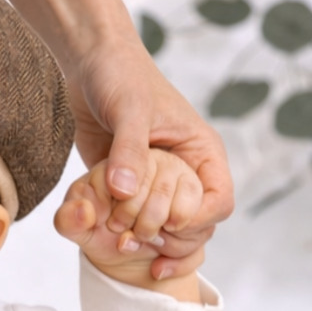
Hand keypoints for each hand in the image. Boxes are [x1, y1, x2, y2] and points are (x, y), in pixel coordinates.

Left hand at [67, 33, 233, 280]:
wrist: (91, 66)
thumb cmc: (120, 76)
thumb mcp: (129, 110)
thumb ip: (129, 151)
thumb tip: (125, 190)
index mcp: (201, 152)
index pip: (220, 203)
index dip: (197, 221)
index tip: (167, 223)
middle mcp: (185, 172)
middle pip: (196, 227)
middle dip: (171, 240)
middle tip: (138, 240)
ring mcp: (158, 184)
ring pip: (166, 231)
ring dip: (146, 243)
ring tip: (122, 244)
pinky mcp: (130, 190)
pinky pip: (135, 223)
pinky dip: (125, 235)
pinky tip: (108, 240)